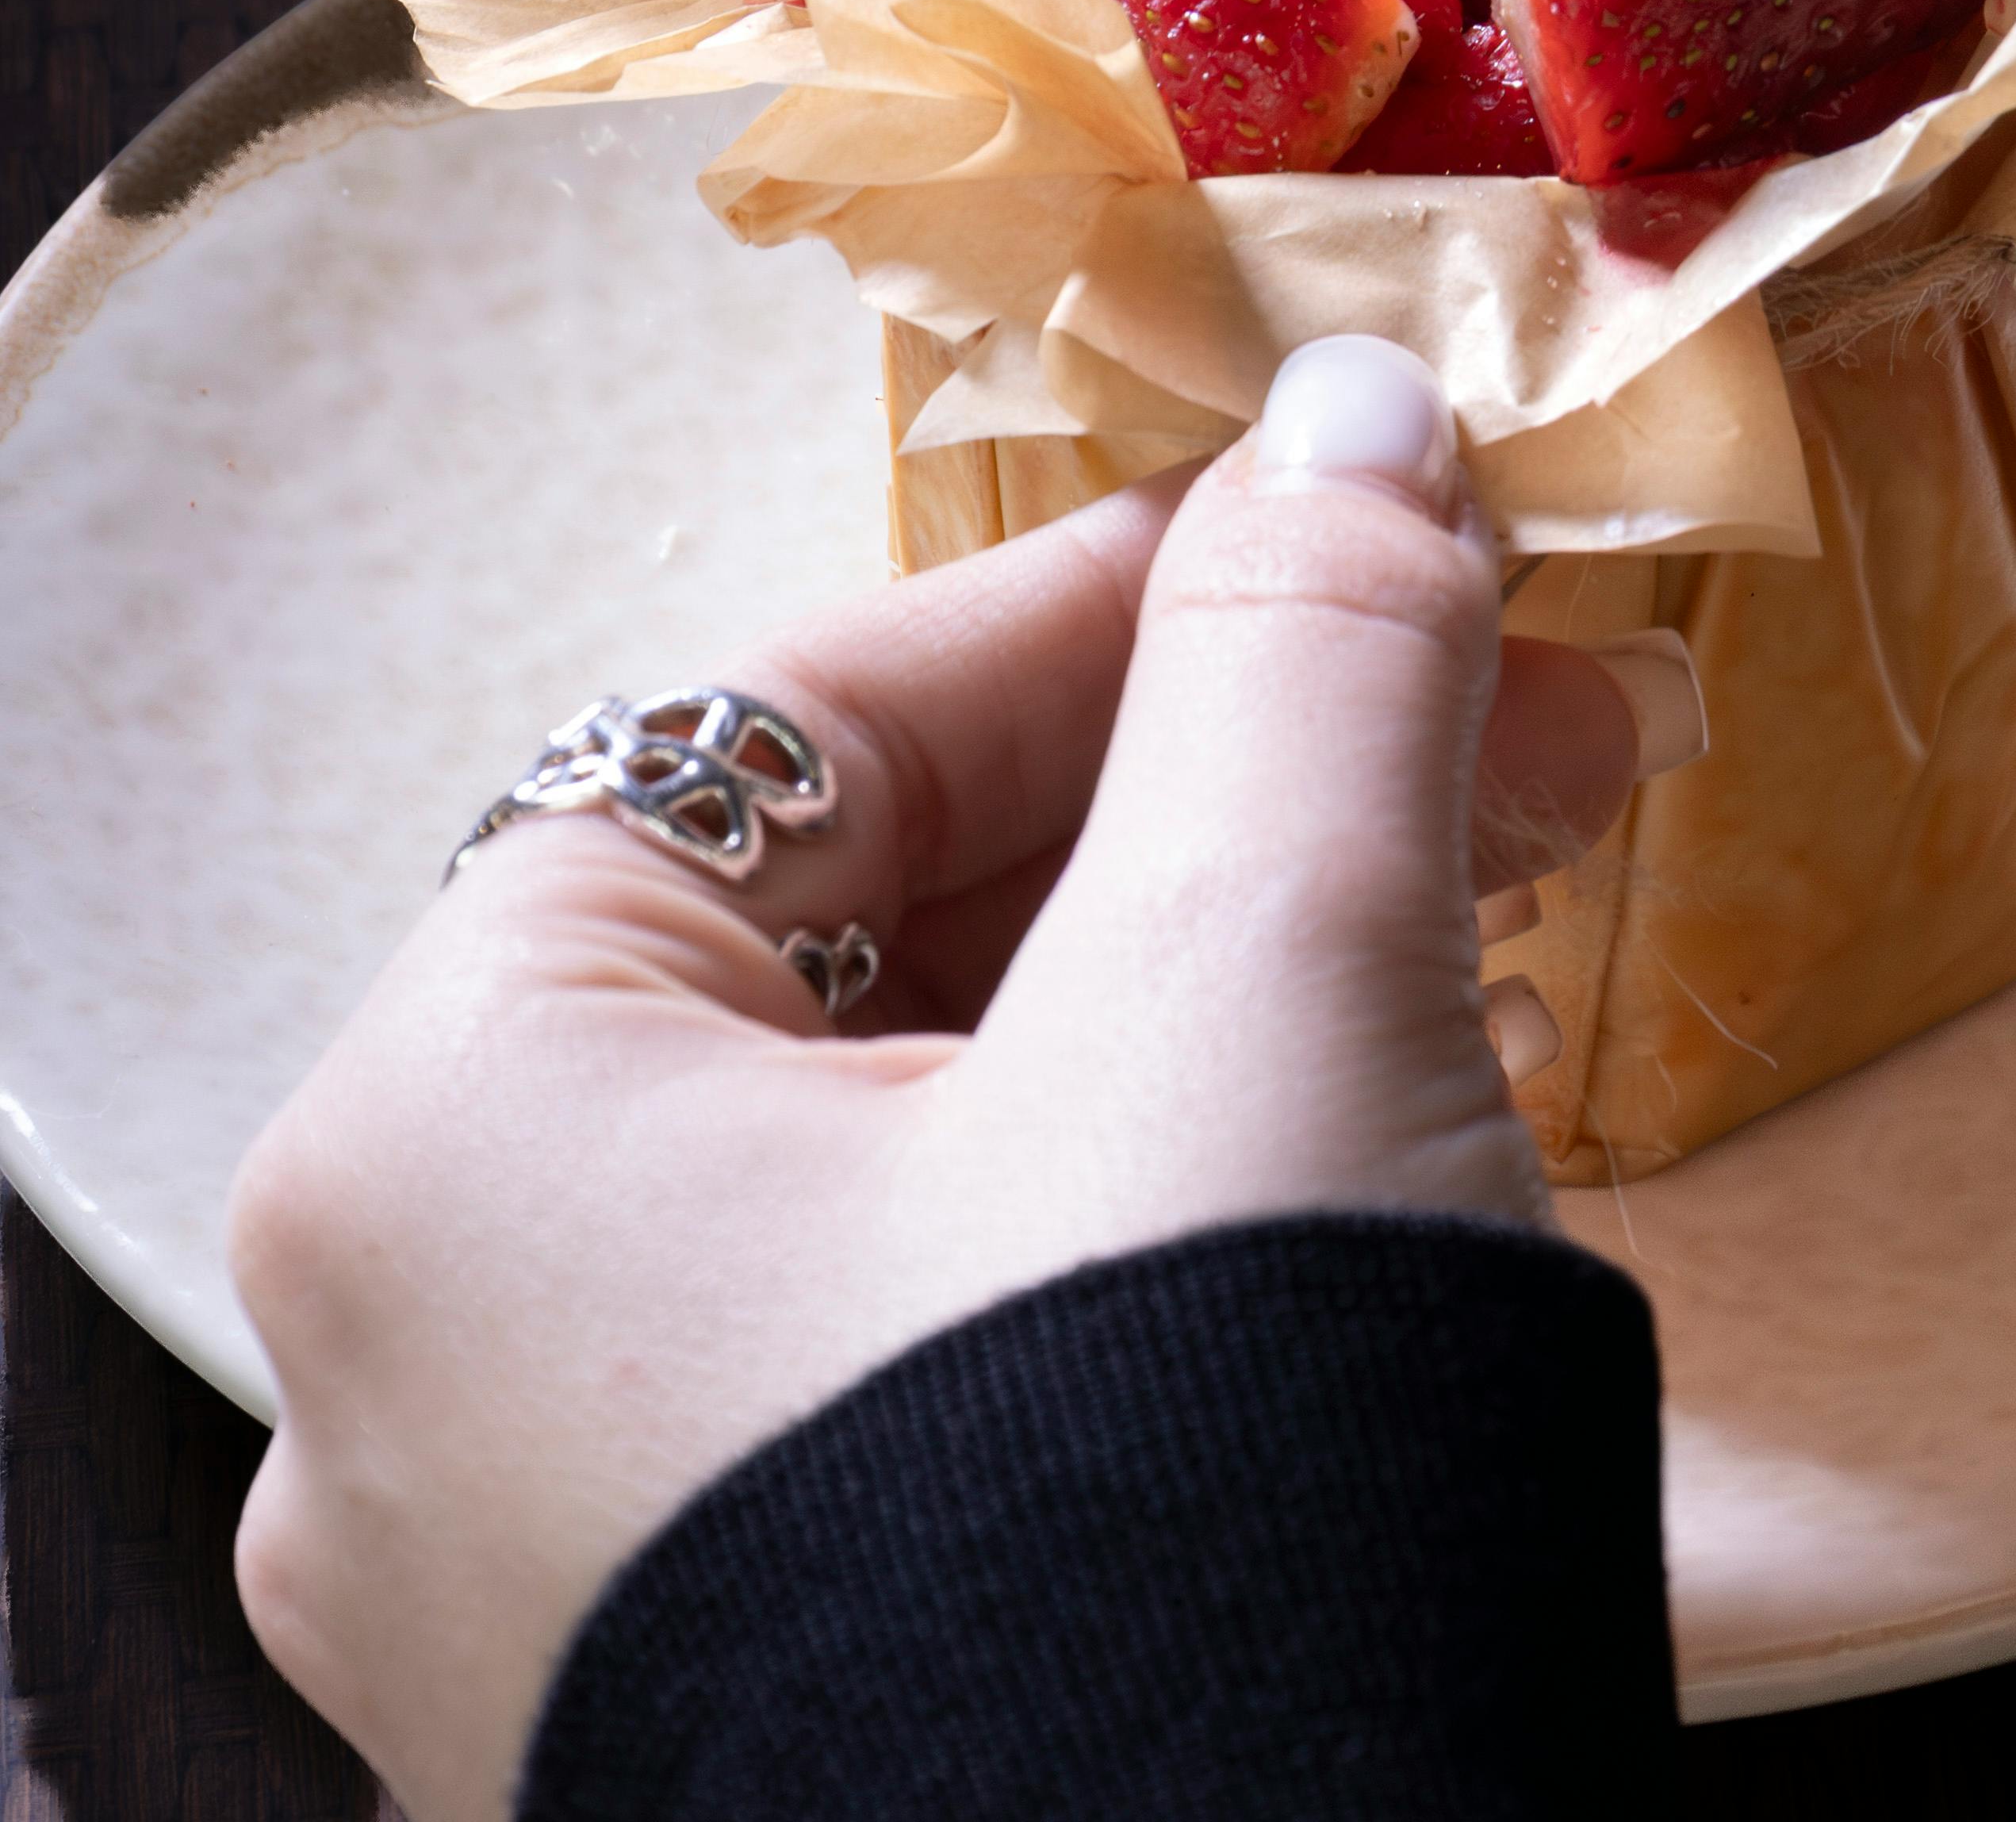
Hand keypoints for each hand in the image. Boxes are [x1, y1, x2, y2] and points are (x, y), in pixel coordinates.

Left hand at [229, 338, 1663, 1821]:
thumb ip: (1302, 657)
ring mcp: (577, 1555)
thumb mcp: (1263, 985)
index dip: (1118, 605)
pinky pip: (929, 1332)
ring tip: (1490, 898)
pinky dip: (1144, 1191)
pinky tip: (1367, 1128)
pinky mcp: (740, 1676)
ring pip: (923, 1136)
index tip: (1359, 536)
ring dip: (1214, 979)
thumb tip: (1353, 416)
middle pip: (870, 930)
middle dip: (1218, 795)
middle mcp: (439, 1360)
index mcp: (455, 1138)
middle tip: (1498, 719)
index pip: (798, 728)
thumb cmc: (1156, 1501)